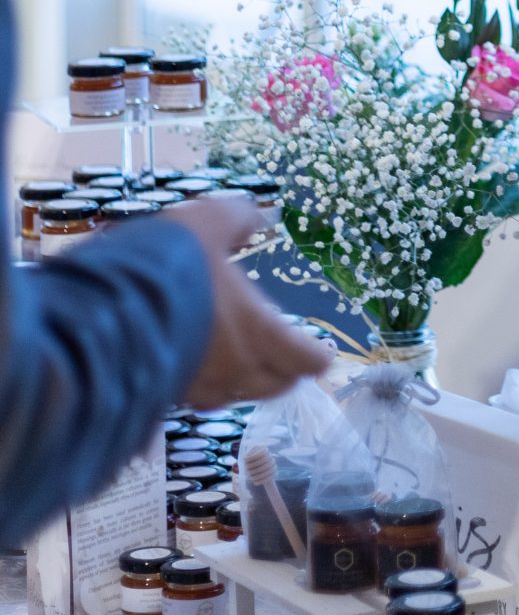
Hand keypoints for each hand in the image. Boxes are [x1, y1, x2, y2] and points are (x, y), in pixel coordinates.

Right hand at [170, 199, 331, 406]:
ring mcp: (198, 387)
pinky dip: (205, 385)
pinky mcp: (163, 394)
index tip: (321, 351)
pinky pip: (196, 397)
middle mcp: (235, 369)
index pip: (305, 361)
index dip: (316, 356)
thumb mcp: (210, 222)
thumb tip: (254, 217)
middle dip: (284, 372)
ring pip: (235, 395)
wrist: (102, 306)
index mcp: (260, 332)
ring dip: (245, 381)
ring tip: (241, 361)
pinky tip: (195, 367)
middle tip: (285, 355)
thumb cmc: (171, 263)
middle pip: (275, 385)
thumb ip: (237, 219)